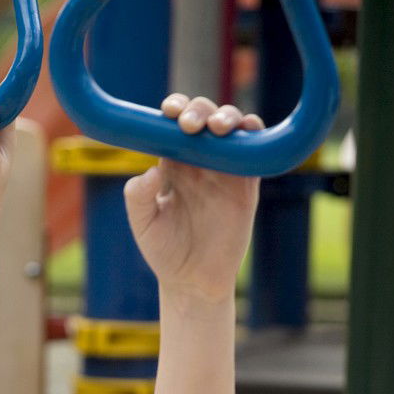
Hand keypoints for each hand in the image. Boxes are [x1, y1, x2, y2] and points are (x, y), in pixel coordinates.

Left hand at [123, 95, 264, 303]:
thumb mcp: (144, 225)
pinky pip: (255, 151)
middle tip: (189, 125)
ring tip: (216, 128)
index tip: (169, 112)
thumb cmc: (165, 254)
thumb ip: (138, 197)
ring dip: (227, 117)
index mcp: (173, 165)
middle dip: (199, 110)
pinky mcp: (247, 185)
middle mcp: (200, 162)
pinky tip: (246, 130)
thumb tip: (150, 170)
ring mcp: (225, 171)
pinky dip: (254, 134)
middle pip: (204, 118)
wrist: (194, 282)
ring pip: (231, 127)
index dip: (175, 110)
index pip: (174, 126)